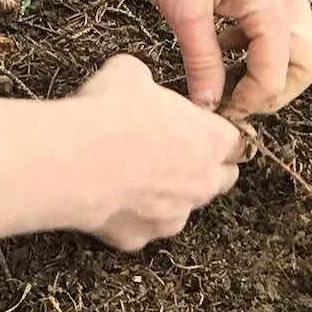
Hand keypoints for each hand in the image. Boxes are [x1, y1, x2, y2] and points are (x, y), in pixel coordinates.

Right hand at [72, 54, 242, 249]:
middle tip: (177, 153)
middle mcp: (201, 184)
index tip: (203, 129)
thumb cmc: (108, 116)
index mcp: (210, 140)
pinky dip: (131, 216)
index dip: (218, 133)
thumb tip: (140, 85)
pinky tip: (111, 197)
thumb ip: (149, 85)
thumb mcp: (131, 74)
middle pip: (222, 179)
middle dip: (207, 167)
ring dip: (169, 194)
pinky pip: (143, 227)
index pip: (236, 141)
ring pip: (183, 207)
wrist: (74, 160)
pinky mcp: (140, 238)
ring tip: (136, 175)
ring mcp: (173, 216)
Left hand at [121, 0, 311, 116]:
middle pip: (308, 63)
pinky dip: (260, 40)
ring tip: (227, 75)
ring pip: (298, 41)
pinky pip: (280, 17)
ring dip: (270, 66)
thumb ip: (202, 64)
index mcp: (272, 3)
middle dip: (277, 91)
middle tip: (238, 102)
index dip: (248, 103)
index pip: (275, 76)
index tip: (220, 113)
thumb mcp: (182, 11)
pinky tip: (223, 42)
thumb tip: (208, 105)